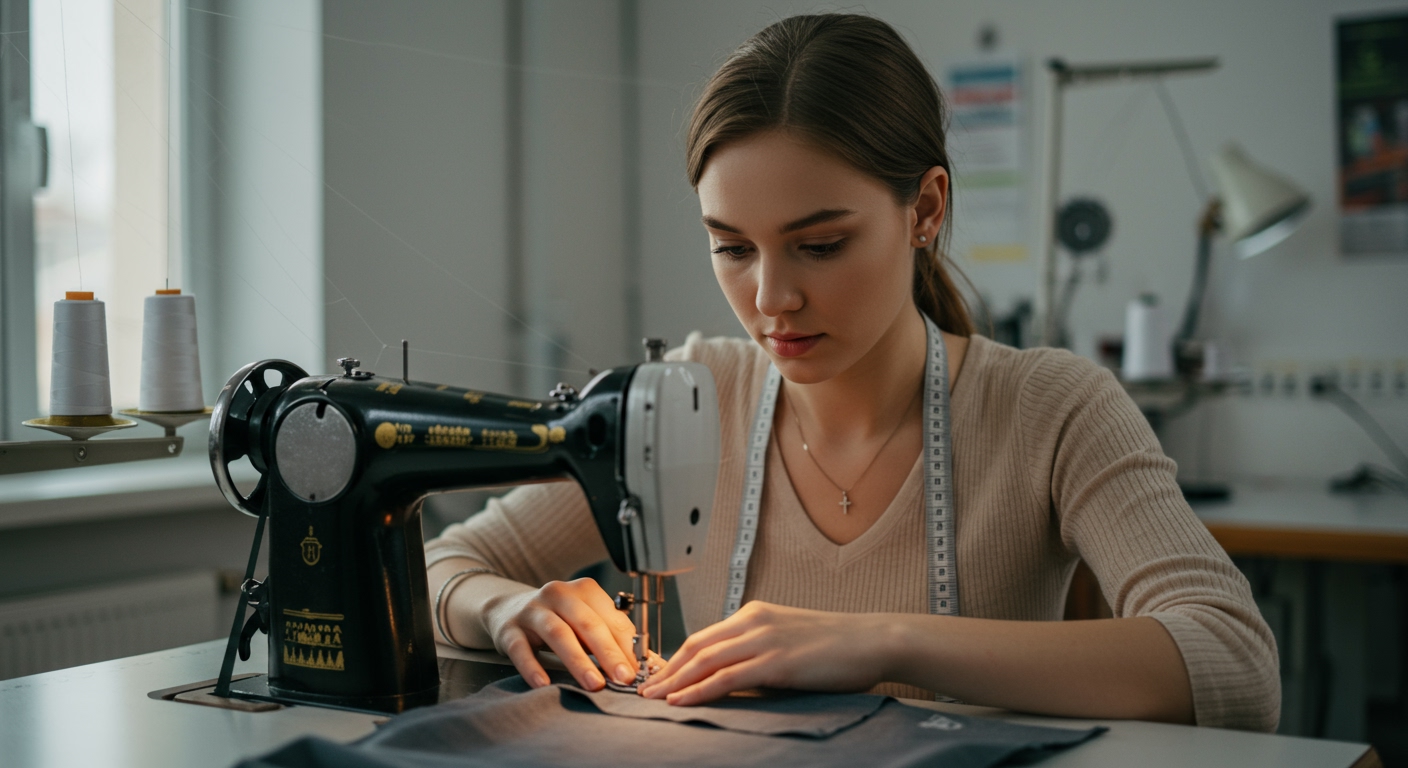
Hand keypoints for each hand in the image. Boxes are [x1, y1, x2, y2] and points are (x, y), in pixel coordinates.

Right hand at [482, 577, 641, 690]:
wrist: (507, 609)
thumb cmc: (558, 619)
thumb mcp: (586, 622)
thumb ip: (614, 639)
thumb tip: (651, 664)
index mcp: (584, 591)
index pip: (611, 618)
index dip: (627, 645)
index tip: (639, 671)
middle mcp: (559, 595)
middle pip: (588, 623)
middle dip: (609, 652)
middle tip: (624, 678)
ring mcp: (532, 611)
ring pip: (558, 634)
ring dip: (579, 660)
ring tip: (594, 684)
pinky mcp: (509, 629)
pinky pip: (521, 649)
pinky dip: (532, 667)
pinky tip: (543, 683)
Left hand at [638, 601, 887, 704]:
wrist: (873, 640)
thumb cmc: (837, 646)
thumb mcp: (789, 640)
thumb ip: (759, 652)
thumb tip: (733, 677)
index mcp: (755, 613)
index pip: (704, 636)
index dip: (676, 657)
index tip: (658, 675)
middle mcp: (754, 621)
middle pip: (696, 646)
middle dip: (666, 669)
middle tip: (643, 689)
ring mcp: (764, 639)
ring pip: (705, 660)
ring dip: (674, 681)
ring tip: (652, 698)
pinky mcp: (776, 661)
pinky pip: (727, 676)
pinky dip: (699, 689)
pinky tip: (682, 700)